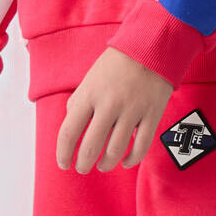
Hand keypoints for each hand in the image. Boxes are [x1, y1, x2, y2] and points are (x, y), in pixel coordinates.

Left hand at [57, 48, 174, 172]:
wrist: (150, 47)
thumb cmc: (116, 65)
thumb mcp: (90, 80)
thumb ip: (78, 103)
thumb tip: (72, 130)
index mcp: (89, 95)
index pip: (69, 132)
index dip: (63, 153)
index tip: (63, 164)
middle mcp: (109, 104)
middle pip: (91, 146)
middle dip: (83, 164)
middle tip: (82, 168)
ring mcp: (132, 110)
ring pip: (115, 151)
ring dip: (106, 164)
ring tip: (102, 166)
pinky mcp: (152, 115)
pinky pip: (141, 147)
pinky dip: (131, 160)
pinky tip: (125, 162)